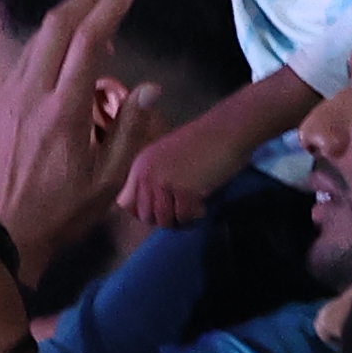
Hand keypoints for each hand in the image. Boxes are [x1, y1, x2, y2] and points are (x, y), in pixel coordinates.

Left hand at [0, 0, 151, 279]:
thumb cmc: (56, 213)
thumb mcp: (105, 183)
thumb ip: (129, 131)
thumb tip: (150, 88)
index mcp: (63, 109)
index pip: (86, 39)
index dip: (109, 8)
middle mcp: (30, 91)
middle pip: (54, 25)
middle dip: (83, 0)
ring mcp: (5, 96)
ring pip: (34, 40)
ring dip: (63, 21)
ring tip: (91, 24)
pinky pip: (21, 61)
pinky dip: (45, 45)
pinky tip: (59, 59)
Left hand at [115, 99, 256, 230]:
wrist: (226, 131)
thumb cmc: (201, 143)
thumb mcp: (165, 156)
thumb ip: (153, 178)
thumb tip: (149, 209)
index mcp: (140, 165)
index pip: (126, 203)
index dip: (142, 211)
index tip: (160, 210)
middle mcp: (147, 174)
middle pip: (146, 216)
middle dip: (164, 218)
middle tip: (181, 211)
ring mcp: (165, 183)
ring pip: (165, 221)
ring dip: (180, 220)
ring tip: (193, 209)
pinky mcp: (186, 192)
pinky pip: (185, 218)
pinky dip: (196, 215)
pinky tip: (203, 204)